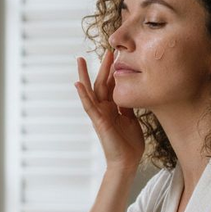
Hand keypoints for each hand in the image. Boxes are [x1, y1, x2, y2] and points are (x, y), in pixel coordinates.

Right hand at [75, 51, 144, 169]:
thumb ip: (128, 106)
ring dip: (85, 75)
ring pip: (91, 91)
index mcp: (113, 107)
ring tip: (79, 60)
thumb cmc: (129, 144)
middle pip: (102, 83)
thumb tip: (130, 92)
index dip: (115, 70)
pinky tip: (78, 84)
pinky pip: (89, 106)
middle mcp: (104, 109)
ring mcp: (99, 114)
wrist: (127, 162)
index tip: (118, 55)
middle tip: (108, 49)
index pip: (113, 85)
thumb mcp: (132, 119)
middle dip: (104, 66)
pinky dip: (83, 95)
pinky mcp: (98, 122)